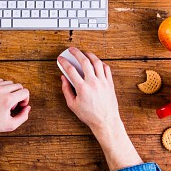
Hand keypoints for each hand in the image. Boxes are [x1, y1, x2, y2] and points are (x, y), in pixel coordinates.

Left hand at [0, 79, 30, 144]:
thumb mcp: (11, 125)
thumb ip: (23, 116)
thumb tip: (28, 107)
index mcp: (8, 100)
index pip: (25, 91)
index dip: (25, 99)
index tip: (20, 105)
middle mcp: (0, 91)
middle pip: (18, 86)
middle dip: (18, 95)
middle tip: (12, 105)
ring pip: (9, 83)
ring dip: (10, 91)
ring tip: (5, 102)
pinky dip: (1, 88)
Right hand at [58, 47, 142, 170]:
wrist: (106, 121)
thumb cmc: (89, 115)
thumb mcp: (72, 105)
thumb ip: (66, 90)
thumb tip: (63, 78)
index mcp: (82, 88)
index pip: (71, 70)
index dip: (64, 62)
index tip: (61, 58)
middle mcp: (93, 83)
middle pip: (84, 61)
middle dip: (76, 53)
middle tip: (71, 49)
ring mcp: (103, 82)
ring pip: (96, 62)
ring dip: (89, 55)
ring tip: (84, 53)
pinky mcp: (110, 83)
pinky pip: (106, 68)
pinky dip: (100, 63)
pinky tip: (96, 62)